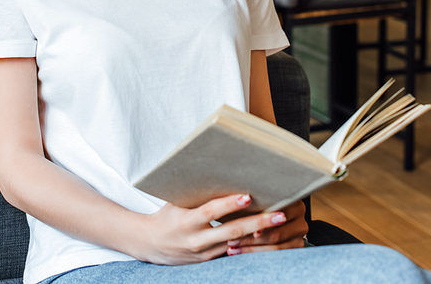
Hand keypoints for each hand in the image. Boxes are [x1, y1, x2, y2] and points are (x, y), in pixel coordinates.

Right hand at [134, 194, 301, 264]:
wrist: (150, 244)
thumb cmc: (166, 214)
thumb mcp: (176, 201)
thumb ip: (196, 192)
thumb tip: (217, 168)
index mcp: (186, 221)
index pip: (211, 212)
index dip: (229, 204)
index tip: (248, 196)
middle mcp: (197, 240)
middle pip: (232, 232)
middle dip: (258, 224)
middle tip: (279, 215)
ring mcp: (204, 253)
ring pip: (237, 245)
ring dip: (259, 237)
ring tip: (279, 225)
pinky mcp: (209, 261)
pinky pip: (233, 253)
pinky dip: (250, 245)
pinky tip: (267, 238)